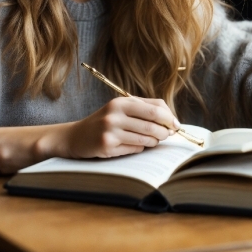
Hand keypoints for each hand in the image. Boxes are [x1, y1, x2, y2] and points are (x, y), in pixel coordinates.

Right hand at [0, 97, 180, 173]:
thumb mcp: (120, 109)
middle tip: (167, 136)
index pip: (155, 107)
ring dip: (154, 142)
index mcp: (121, 102)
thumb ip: (144, 109)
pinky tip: (133, 146)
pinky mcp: (107, 146)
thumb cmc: (104, 122)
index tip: (176, 125)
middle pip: (153, 124)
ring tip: (151, 141)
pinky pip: (134, 150)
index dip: (170, 118)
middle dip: (165, 132)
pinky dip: (139, 149)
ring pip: (146, 139)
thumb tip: (171, 119)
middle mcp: (115, 114)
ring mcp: (110, 131)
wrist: (75, 136)